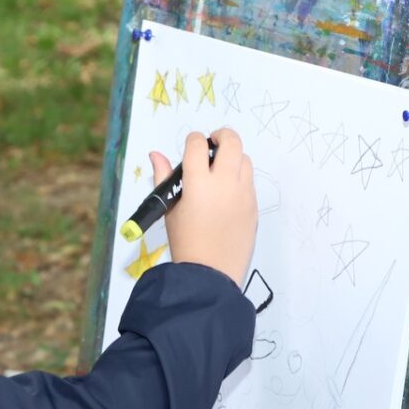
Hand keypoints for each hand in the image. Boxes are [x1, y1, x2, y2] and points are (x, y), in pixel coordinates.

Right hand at [150, 128, 255, 288]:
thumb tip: (155, 154)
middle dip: (221, 135)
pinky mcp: (254, 206)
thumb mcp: (170, 209)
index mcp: (199, 183)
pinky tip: (228, 191)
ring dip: (233, 156)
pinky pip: (250, 181)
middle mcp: (224, 183)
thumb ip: (164, 177)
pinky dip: (240, 177)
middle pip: (231, 141)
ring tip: (221, 168)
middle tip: (213, 143)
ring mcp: (243, 194)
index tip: (192, 146)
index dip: (194, 140)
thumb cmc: (185, 242)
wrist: (210, 273)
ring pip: (245, 158)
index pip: (198, 144)